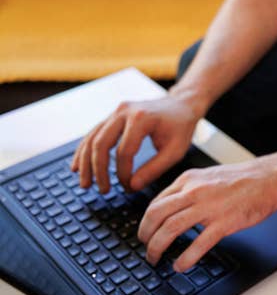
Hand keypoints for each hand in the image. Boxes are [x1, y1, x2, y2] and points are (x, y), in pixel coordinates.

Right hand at [71, 93, 201, 193]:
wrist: (180, 104)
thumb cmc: (180, 127)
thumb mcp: (175, 151)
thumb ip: (154, 169)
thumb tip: (132, 186)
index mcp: (141, 118)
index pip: (124, 152)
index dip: (123, 173)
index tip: (128, 188)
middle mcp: (124, 111)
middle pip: (101, 143)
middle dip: (98, 170)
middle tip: (102, 190)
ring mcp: (115, 112)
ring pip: (92, 138)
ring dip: (86, 163)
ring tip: (84, 184)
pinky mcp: (112, 116)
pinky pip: (93, 134)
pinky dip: (84, 151)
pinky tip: (78, 167)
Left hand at [137, 152, 276, 271]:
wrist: (269, 179)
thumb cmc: (243, 180)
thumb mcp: (208, 177)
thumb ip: (189, 191)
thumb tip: (173, 209)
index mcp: (188, 180)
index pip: (156, 202)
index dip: (145, 221)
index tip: (145, 232)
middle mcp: (194, 192)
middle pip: (156, 215)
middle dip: (145, 235)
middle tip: (145, 248)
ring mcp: (208, 208)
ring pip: (170, 228)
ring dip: (157, 247)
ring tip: (156, 259)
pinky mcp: (224, 223)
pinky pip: (197, 244)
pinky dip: (185, 258)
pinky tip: (180, 266)